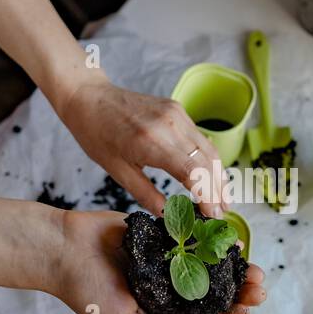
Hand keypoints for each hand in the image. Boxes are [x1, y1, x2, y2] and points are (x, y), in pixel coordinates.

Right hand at [52, 209, 264, 313]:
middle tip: (259, 286)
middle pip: (212, 290)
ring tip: (253, 265)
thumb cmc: (86, 293)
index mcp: (161, 311)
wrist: (63, 249)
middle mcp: (168, 286)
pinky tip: (230, 239)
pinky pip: (193, 236)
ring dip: (232, 266)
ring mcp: (167, 259)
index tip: (246, 310)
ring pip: (208, 264)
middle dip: (238, 290)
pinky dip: (212, 238)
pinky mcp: (162, 234)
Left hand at [59, 80, 227, 216]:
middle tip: (222, 213)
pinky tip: (209, 175)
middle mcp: (169, 125)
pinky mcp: (177, 109)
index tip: (212, 216)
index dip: (207, 196)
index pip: (192, 173)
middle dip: (218, 190)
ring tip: (222, 198)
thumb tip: (169, 216)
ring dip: (218, 175)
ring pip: (209, 149)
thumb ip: (146, 194)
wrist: (89, 97)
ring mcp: (176, 114)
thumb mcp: (117, 171)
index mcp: (151, 142)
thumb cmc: (96, 134)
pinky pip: (199, 137)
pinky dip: (208, 158)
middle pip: (207, 162)